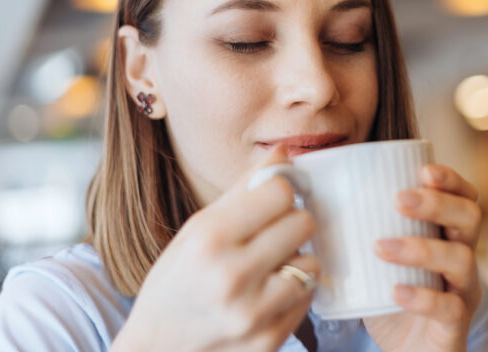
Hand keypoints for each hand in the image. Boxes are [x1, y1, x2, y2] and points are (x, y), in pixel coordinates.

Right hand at [112, 145, 318, 351]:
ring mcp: (253, 313)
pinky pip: (308, 296)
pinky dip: (294, 291)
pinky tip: (267, 293)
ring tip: (267, 268)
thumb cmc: (175, 284)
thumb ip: (242, 191)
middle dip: (290, 223)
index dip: (280, 191)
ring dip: (295, 260)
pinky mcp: (270, 340)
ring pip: (312, 262)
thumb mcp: (195, 231)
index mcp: (209, 238)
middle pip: (303, 223)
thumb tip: (283, 153)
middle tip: (271, 233)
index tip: (272, 199)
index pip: (280, 192)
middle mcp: (232, 275)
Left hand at [363, 164, 481, 351]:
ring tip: (382, 246)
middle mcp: (462, 258)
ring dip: (421, 248)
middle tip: (399, 200)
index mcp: (446, 234)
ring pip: (461, 260)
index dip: (450, 179)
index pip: (464, 196)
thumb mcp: (372, 258)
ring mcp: (463, 293)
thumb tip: (301, 189)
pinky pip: (449, 308)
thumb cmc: (383, 295)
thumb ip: (348, 226)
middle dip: (437, 203)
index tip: (423, 170)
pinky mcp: (454, 328)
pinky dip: (422, 297)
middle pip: (470, 218)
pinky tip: (395, 291)